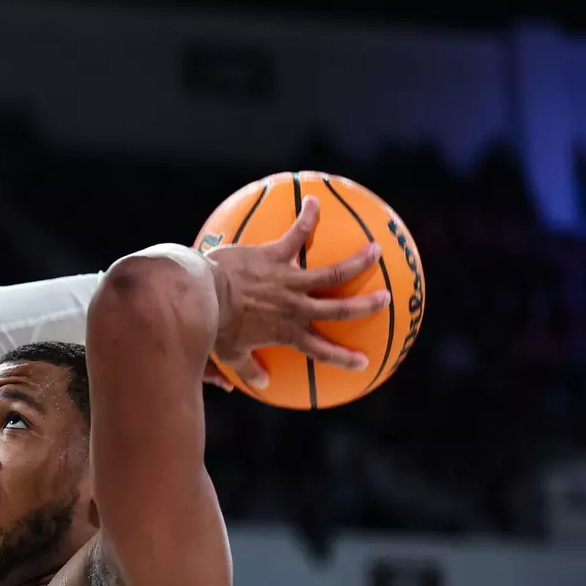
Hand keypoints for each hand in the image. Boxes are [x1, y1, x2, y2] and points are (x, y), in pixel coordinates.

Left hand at [204, 195, 389, 388]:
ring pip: (332, 272)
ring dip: (357, 261)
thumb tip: (260, 384)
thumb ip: (248, 368)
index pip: (321, 350)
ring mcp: (288, 280)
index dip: (344, 358)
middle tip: (385, 299)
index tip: (363, 362)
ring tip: (376, 250)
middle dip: (366, 305)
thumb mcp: (231, 354)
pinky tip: (314, 201)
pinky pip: (297, 234)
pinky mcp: (274, 256)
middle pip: (339, 309)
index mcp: (286, 332)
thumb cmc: (211, 328)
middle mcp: (294, 307)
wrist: (200, 298)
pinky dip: (308, 217)